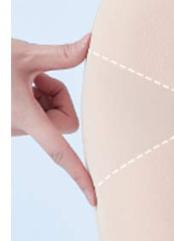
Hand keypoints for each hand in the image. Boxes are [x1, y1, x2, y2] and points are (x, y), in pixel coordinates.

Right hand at [12, 34, 96, 205]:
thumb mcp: (24, 53)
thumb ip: (62, 54)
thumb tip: (93, 41)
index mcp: (23, 117)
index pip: (59, 152)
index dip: (80, 175)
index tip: (96, 199)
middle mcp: (18, 128)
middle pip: (65, 120)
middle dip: (58, 97)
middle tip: (36, 77)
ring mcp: (13, 128)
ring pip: (51, 114)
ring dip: (44, 93)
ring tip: (22, 78)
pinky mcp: (10, 123)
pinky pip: (37, 112)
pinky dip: (34, 95)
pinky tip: (16, 83)